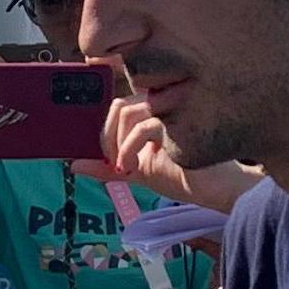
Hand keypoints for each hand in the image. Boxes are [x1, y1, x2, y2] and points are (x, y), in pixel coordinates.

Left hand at [77, 96, 261, 211]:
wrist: (214, 187)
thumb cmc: (181, 175)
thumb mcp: (136, 171)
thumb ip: (106, 167)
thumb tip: (74, 165)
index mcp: (151, 108)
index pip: (117, 102)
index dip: (101, 116)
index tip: (103, 148)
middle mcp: (161, 100)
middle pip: (117, 106)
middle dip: (107, 138)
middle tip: (116, 163)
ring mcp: (170, 105)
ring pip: (125, 113)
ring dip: (118, 146)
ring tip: (128, 168)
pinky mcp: (177, 118)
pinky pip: (140, 126)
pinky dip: (129, 149)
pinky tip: (135, 168)